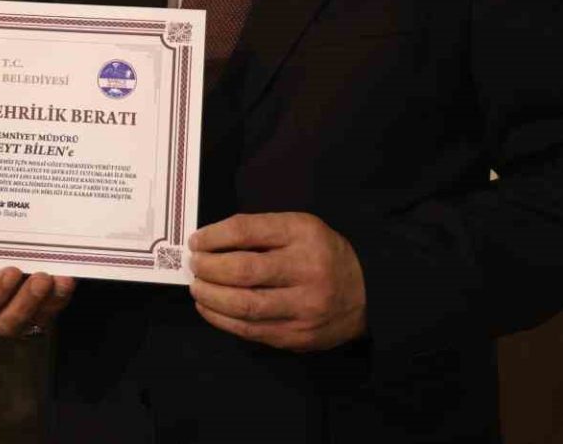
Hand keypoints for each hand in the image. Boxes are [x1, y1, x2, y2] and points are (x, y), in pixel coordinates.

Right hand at [0, 267, 75, 338]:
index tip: (12, 272)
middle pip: (6, 323)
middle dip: (26, 301)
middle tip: (41, 278)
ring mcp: (21, 315)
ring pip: (34, 320)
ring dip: (49, 300)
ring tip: (62, 279)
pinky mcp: (42, 310)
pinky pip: (53, 309)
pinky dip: (62, 294)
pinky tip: (68, 279)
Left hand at [189, 212, 365, 351]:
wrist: (368, 294)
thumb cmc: (322, 255)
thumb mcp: (299, 228)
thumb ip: (259, 232)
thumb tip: (210, 242)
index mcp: (303, 234)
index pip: (246, 231)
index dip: (213, 236)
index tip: (197, 241)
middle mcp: (306, 269)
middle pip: (242, 271)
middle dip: (208, 268)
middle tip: (195, 265)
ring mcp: (304, 306)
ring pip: (244, 305)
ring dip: (210, 297)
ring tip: (197, 287)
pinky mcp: (298, 335)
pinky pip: (251, 330)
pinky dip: (221, 319)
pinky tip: (209, 308)